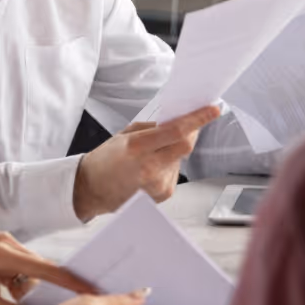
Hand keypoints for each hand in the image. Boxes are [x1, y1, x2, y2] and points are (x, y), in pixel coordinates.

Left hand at [0, 233, 96, 304]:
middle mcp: (5, 243)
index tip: (87, 288)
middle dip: (48, 287)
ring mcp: (3, 243)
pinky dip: (23, 281)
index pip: (44, 268)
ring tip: (18, 301)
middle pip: (41, 267)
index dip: (68, 280)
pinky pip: (23, 265)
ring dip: (31, 286)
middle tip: (61, 304)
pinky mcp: (2, 247)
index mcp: (1, 255)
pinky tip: (14, 294)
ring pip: (33, 268)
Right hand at [73, 105, 221, 220]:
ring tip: (151, 155)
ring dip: (173, 151)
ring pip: (180, 159)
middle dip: (191, 133)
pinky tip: (150, 169)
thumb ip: (152, 128)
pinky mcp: (163, 194)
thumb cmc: (105, 161)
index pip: (177, 131)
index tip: (212, 109)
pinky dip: (168, 166)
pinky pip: (175, 173)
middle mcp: (149, 167)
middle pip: (186, 146)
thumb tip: (178, 121)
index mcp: (137, 147)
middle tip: (189, 125)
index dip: (198, 119)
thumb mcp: (125, 135)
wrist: (91, 190)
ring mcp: (157, 184)